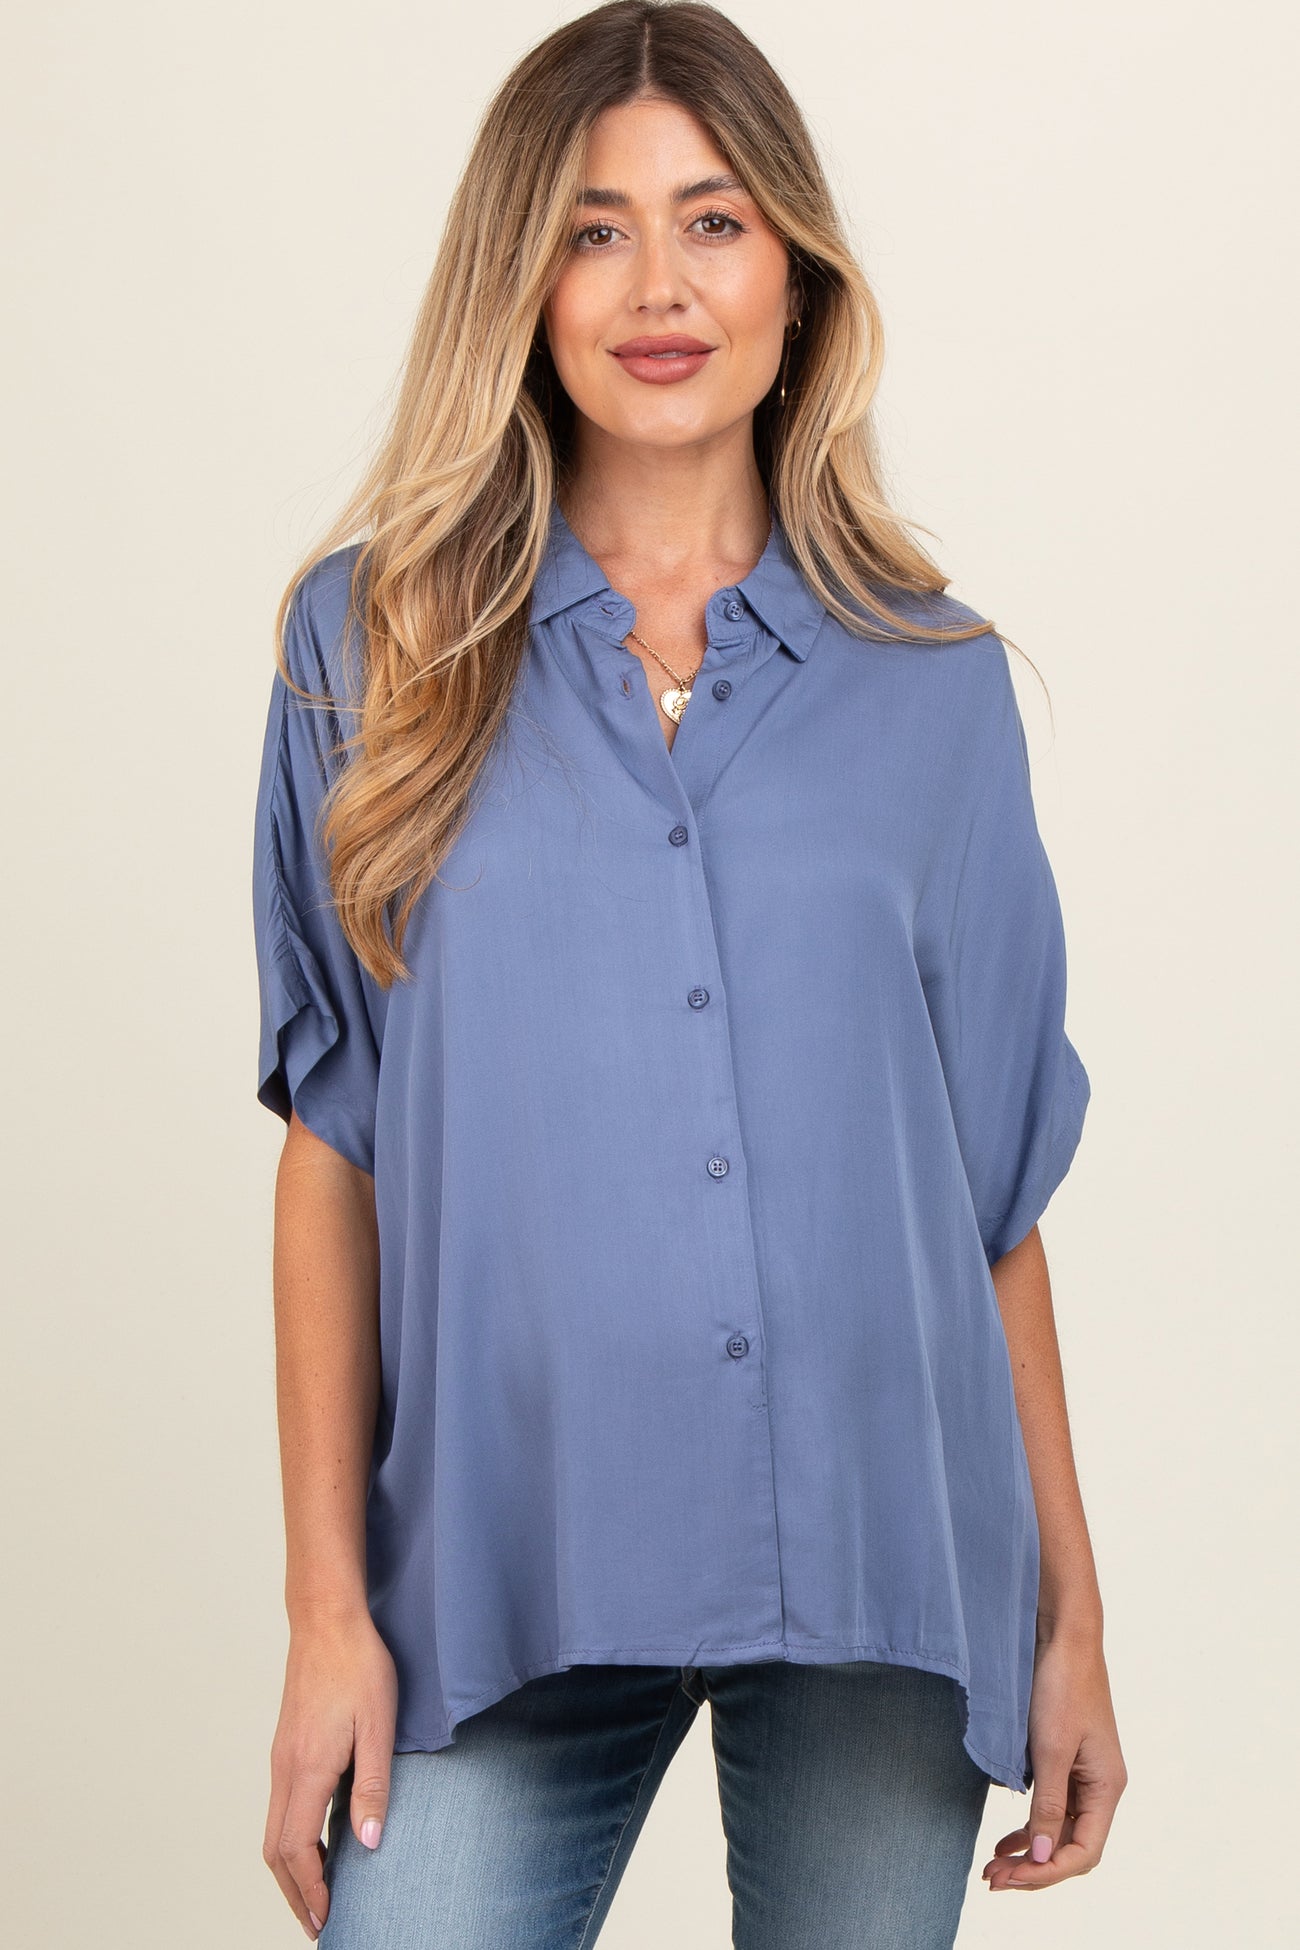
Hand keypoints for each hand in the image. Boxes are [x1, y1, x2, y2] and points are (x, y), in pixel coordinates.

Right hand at [263, 1608, 397, 1939]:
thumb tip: (369, 1844)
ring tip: (318, 1893)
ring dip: (291, 1868)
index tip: (327, 1918)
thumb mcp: (379, 1724)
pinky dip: (291, 1839)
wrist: (327, 1619)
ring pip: (273, 1830)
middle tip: (319, 1923)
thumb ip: (374, 1786)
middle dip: (293, 1892)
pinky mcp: (286, 1745)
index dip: (310, 1890)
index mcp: (306, 1768)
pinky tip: (316, 1842)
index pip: (295, 1848)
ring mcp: (281, 1756)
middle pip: (274, 1849)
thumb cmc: (359, 1664)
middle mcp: (284, 1768)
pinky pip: (280, 1807)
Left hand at [982, 1629, 1126, 1892]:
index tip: (1010, 1877)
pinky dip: (1029, 1827)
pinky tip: (1006, 1839)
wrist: (1062, 1636)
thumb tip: (1041, 1856)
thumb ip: (1047, 1804)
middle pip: (1070, 1847)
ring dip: (1029, 1851)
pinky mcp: (1064, 1760)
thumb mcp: (1051, 1749)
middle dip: (1033, 1868)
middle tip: (992, 1880)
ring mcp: (1083, 1775)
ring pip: (1058, 1830)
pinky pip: (1051, 1808)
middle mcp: (1100, 1787)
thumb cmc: (1062, 1686)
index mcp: (1107, 1788)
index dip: (1047, 1871)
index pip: (1083, 1852)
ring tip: (993, 1868)